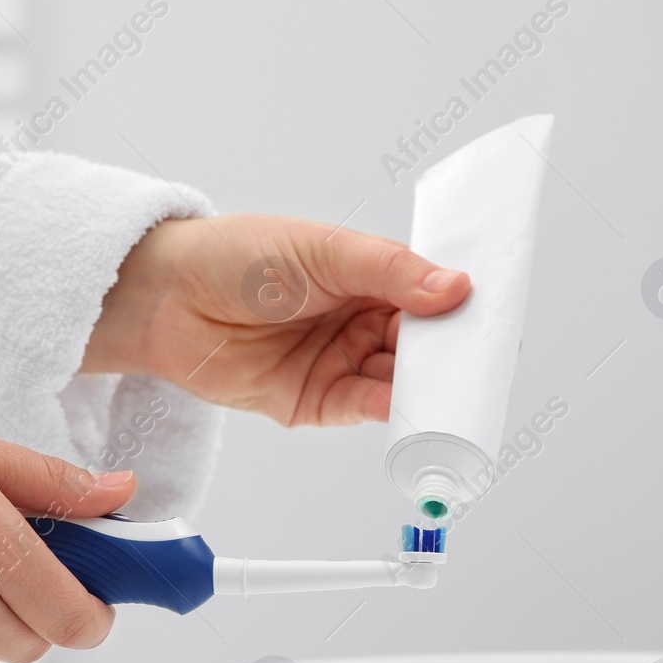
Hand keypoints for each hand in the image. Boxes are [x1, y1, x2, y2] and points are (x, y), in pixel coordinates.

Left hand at [85, 214, 471, 425]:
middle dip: (453, 356)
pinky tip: (409, 407)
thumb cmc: (236, 256)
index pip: (432, 295)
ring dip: (427, 389)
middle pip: (424, 346)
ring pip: (401, 382)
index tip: (496, 317)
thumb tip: (453, 287)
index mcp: (370, 276)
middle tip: (482, 361)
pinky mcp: (316, 401)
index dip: (464, 308)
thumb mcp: (324, 250)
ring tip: (453, 391)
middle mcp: (361, 321)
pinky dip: (391, 412)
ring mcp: (341, 362)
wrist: (166, 299)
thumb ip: (391, 270)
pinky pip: (364, 409)